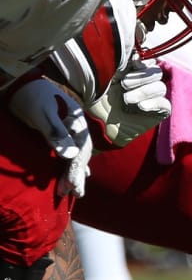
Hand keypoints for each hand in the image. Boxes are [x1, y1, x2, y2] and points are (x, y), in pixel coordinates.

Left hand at [8, 77, 92, 196]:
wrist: (22, 85)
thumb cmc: (31, 97)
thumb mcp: (42, 114)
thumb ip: (56, 133)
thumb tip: (71, 156)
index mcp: (77, 122)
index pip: (80, 150)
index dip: (76, 169)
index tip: (70, 185)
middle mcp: (76, 128)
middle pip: (81, 155)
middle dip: (77, 175)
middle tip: (74, 193)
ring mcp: (69, 131)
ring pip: (76, 156)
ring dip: (75, 174)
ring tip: (74, 192)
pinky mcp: (59, 134)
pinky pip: (70, 153)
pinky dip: (73, 166)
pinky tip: (77, 175)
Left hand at [87, 57, 171, 145]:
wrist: (95, 127)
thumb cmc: (93, 100)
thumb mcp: (103, 76)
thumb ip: (118, 62)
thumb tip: (134, 51)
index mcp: (129, 72)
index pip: (147, 60)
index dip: (143, 61)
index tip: (133, 63)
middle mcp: (142, 84)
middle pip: (156, 71)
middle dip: (141, 77)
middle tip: (124, 84)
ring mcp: (150, 98)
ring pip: (160, 87)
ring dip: (143, 91)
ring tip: (126, 100)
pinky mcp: (157, 113)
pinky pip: (165, 104)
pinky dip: (154, 103)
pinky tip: (140, 107)